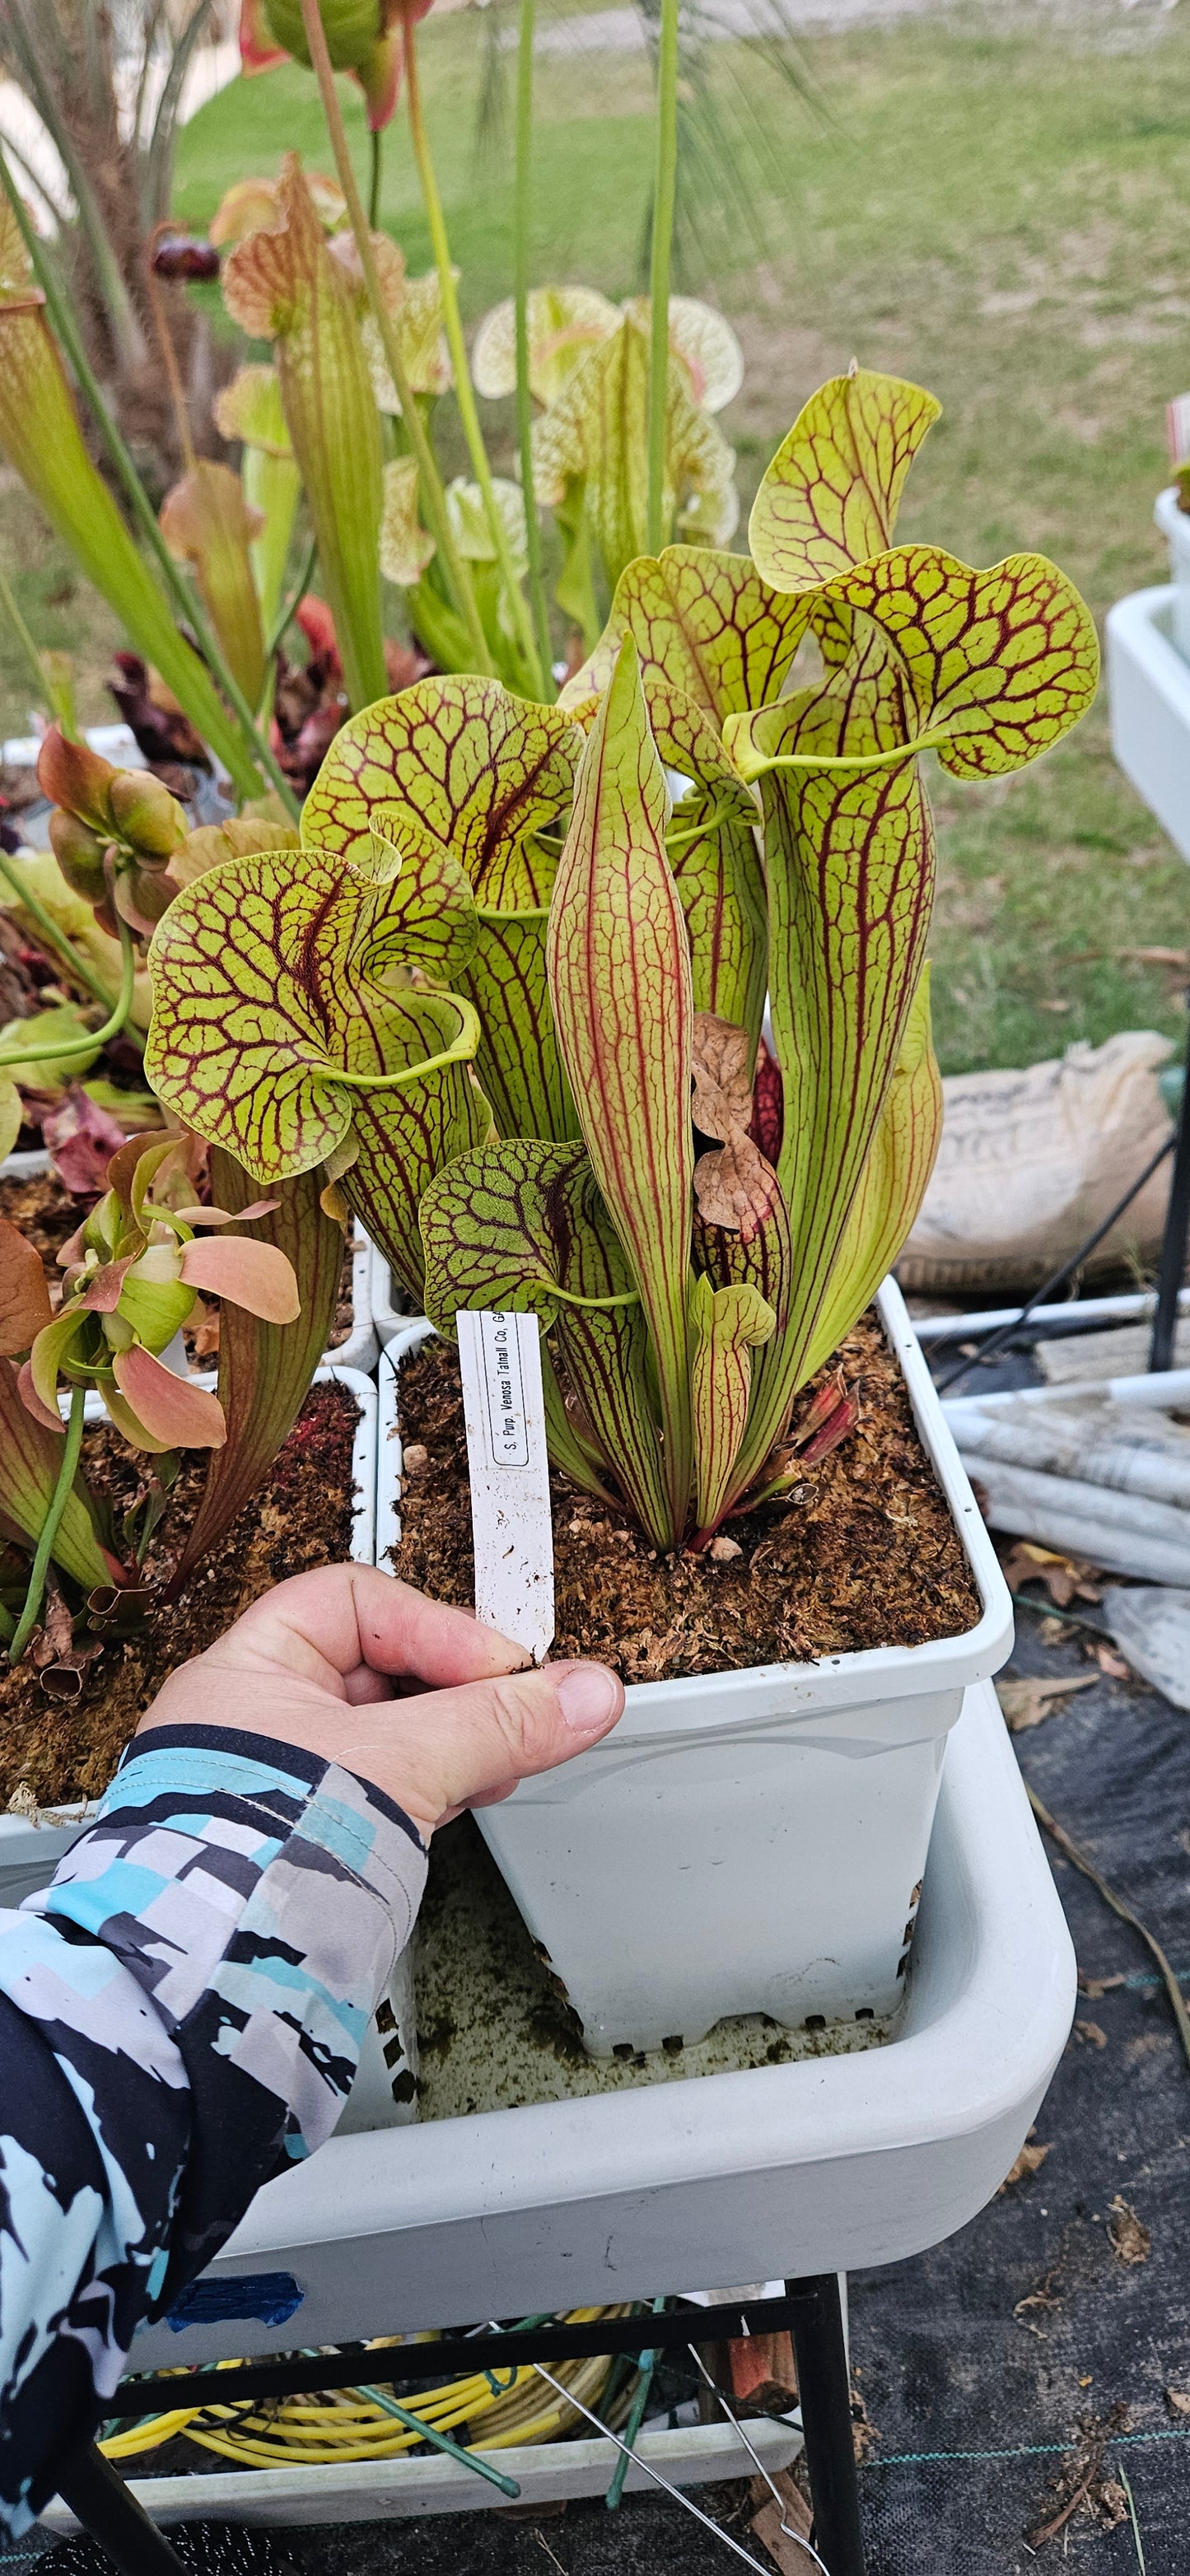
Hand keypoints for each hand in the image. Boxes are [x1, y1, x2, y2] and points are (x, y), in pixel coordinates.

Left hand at [135, 1565, 623, 1841]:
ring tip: (501, 1762)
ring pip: (390, 1733)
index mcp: (248, 1673)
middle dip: (455, 1687)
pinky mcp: (313, 1839)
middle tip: (516, 1709)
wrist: (220, 1984)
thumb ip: (497, 1723)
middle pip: (380, 1667)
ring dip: (454, 1740)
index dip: (433, 1626)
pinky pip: (386, 1788)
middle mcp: (258, 1721)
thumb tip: (581, 1692)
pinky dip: (434, 1786)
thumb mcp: (399, 1767)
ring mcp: (285, 1783)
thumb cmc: (261, 1865)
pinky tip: (468, 1798)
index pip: (353, 1602)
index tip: (499, 1668)